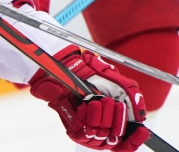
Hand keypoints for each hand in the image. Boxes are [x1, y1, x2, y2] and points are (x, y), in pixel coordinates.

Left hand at [29, 48, 147, 150]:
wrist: (76, 72)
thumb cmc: (98, 79)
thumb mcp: (123, 88)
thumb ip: (134, 104)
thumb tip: (140, 120)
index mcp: (114, 128)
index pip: (127, 145)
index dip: (135, 140)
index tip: (141, 130)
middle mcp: (101, 134)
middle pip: (116, 139)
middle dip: (118, 120)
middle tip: (113, 103)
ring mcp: (88, 134)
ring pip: (102, 134)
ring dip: (103, 115)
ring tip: (99, 100)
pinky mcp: (75, 131)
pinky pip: (86, 130)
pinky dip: (90, 116)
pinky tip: (89, 104)